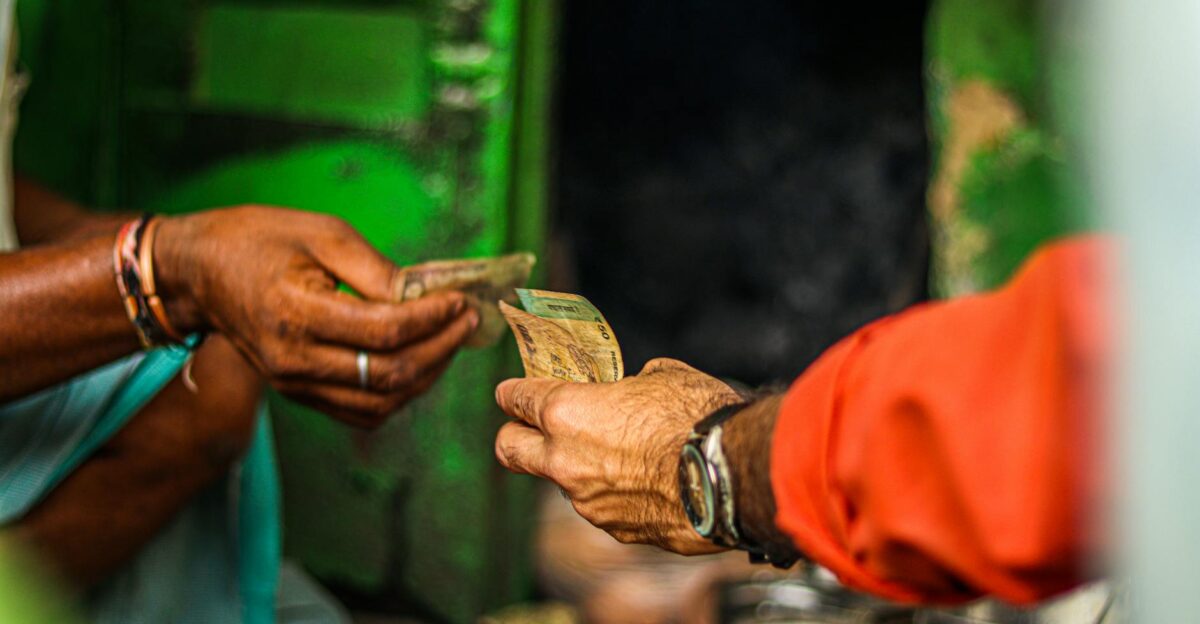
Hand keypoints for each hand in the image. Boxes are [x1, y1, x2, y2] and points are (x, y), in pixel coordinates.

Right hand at [155, 206, 477, 427]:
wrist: (198, 272)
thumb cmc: (259, 240)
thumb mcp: (321, 233)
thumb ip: (375, 269)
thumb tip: (426, 295)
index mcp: (297, 312)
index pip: (383, 333)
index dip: (431, 319)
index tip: (459, 300)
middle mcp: (294, 359)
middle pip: (388, 374)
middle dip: (440, 349)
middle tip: (466, 322)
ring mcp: (294, 383)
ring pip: (379, 403)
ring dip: (425, 376)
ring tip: (449, 342)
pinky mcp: (298, 393)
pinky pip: (360, 412)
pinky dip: (398, 393)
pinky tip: (419, 362)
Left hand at [494, 358, 742, 553]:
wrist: (734, 474)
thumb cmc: (698, 416)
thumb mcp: (663, 376)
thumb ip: (630, 385)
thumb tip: (634, 388)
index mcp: (567, 414)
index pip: (516, 399)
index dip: (513, 392)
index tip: (512, 392)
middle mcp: (565, 462)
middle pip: (510, 450)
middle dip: (515, 436)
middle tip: (531, 427)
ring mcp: (589, 503)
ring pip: (564, 482)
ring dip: (578, 468)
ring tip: (619, 454)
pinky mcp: (618, 531)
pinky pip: (604, 507)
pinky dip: (617, 494)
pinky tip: (650, 482)